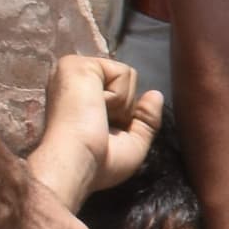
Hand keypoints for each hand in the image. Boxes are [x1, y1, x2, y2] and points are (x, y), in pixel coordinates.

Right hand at [26, 55, 160, 205]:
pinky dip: (118, 96)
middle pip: (124, 83)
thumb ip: (146, 120)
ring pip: (127, 75)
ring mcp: (72, 71)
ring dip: (121, 104)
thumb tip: (156, 94)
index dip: (124, 115)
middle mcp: (73, 83)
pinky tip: (95, 108)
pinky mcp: (76, 64)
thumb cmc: (97, 163)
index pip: (118, 93)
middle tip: (101, 127)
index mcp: (78, 100)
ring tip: (96, 118)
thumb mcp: (132, 145)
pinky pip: (123, 72)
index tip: (104, 135)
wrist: (75, 164)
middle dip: (125, 109)